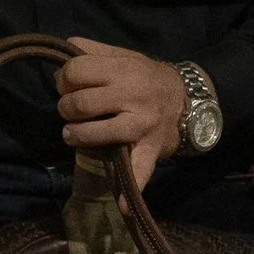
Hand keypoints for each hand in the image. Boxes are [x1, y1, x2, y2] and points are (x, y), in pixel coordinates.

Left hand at [56, 40, 184, 191]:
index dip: (64, 79)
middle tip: (72, 110)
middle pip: (79, 103)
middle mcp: (133, 96)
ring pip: (95, 132)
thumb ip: (94, 50)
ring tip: (74, 134)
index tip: (68, 85)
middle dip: (67, 107)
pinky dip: (131, 192)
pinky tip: (123, 208)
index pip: (76, 72)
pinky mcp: (149, 150)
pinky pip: (140, 170)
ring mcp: (141, 125)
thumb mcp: (125, 55)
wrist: (189, 100)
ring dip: (76, 135)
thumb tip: (66, 45)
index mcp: (124, 69)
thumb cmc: (148, 77)